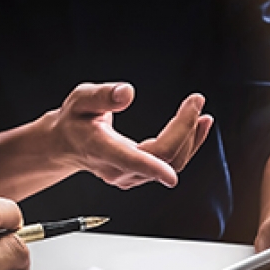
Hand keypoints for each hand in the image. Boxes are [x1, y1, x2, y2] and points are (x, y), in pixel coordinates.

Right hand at [44, 82, 213, 188]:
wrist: (68, 145)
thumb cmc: (74, 121)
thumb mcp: (81, 100)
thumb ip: (102, 96)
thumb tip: (127, 93)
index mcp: (103, 150)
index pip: (132, 161)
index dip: (152, 168)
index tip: (170, 174)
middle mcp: (118, 169)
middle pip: (162, 158)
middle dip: (184, 130)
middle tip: (196, 101)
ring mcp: (130, 176)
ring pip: (170, 164)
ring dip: (190, 139)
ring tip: (201, 114)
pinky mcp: (140, 176)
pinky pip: (169, 164)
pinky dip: (186, 145)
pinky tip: (196, 127)